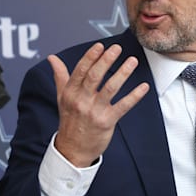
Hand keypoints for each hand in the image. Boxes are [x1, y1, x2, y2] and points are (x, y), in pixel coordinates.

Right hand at [51, 42, 150, 167]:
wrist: (72, 150)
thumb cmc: (69, 121)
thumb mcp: (61, 98)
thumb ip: (60, 76)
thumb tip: (52, 57)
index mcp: (70, 92)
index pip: (80, 70)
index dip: (91, 56)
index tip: (100, 45)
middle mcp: (81, 100)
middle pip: (94, 76)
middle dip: (106, 60)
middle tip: (117, 48)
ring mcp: (94, 111)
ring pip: (110, 88)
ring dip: (122, 73)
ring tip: (132, 61)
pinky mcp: (106, 122)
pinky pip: (123, 106)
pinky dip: (134, 96)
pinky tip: (144, 87)